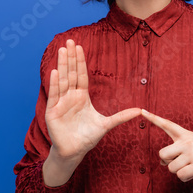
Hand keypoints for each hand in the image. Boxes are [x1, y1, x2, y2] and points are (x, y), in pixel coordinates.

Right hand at [45, 39, 140, 161]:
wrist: (74, 152)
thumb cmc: (88, 137)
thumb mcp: (106, 124)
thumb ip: (121, 116)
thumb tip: (140, 110)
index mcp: (81, 97)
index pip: (81, 75)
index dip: (80, 61)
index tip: (80, 46)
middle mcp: (70, 97)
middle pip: (71, 73)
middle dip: (70, 57)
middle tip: (69, 41)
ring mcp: (60, 103)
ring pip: (62, 80)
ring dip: (62, 65)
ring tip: (62, 50)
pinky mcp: (52, 112)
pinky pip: (54, 95)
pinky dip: (54, 84)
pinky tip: (54, 71)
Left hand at [140, 109, 192, 188]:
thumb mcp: (190, 151)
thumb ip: (175, 153)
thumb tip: (162, 162)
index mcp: (186, 135)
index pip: (167, 125)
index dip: (154, 118)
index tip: (142, 111)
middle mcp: (189, 141)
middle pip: (162, 154)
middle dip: (168, 163)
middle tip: (182, 163)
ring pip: (171, 168)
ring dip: (179, 172)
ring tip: (191, 167)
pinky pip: (180, 175)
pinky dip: (185, 178)